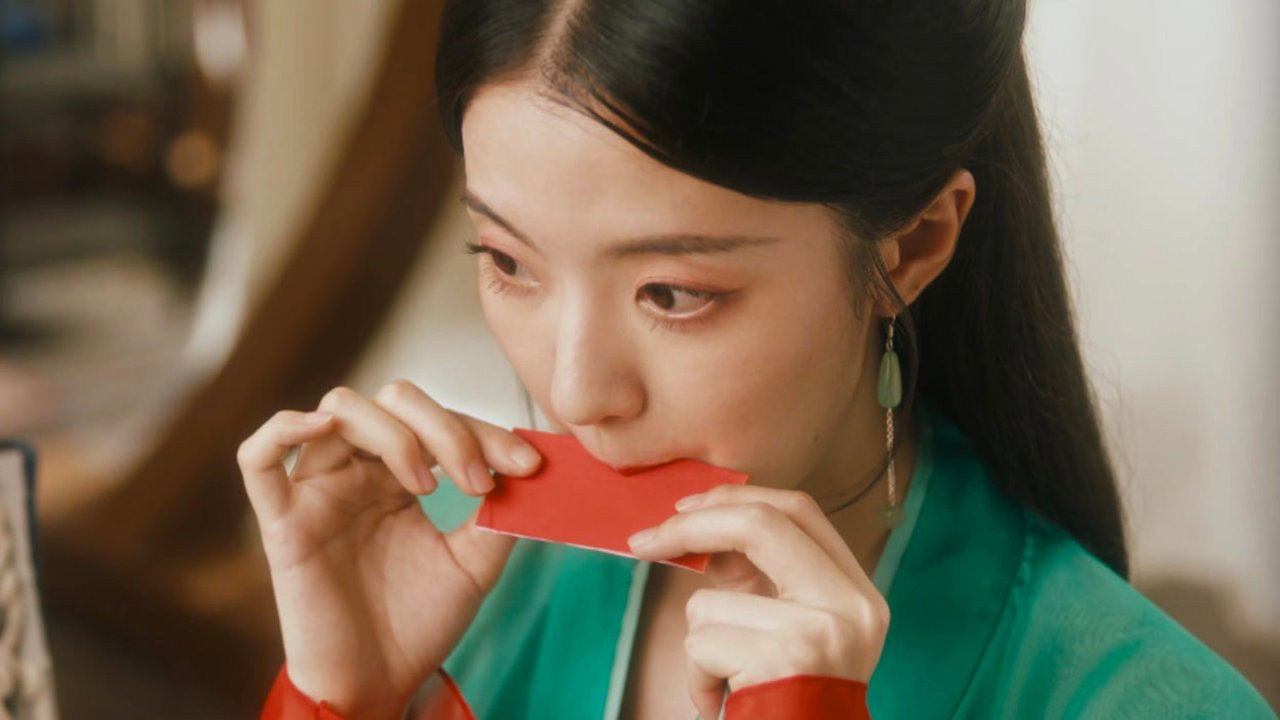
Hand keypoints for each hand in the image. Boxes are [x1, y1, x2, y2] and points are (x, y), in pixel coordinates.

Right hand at [238, 381, 541, 719]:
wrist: (382, 684)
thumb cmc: (420, 623)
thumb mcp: (476, 562)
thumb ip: (498, 512)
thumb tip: (528, 466)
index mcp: (399, 474)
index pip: (439, 420)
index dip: (485, 432)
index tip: (529, 465)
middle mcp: (357, 472)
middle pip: (392, 400)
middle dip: (445, 429)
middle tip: (478, 482)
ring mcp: (318, 492)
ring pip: (340, 410)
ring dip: (396, 435)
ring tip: (428, 486)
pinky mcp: (283, 524)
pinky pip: (257, 459)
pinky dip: (283, 429)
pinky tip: (320, 428)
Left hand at [625, 484, 889, 719]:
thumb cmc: (789, 703)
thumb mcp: (788, 632)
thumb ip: (757, 581)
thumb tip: (698, 531)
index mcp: (856, 593)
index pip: (801, 511)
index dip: (738, 498)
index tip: (687, 506)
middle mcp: (850, 606)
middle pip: (760, 524)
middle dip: (691, 528)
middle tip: (645, 541)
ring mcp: (820, 630)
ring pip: (711, 601)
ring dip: (700, 644)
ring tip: (727, 682)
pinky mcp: (782, 660)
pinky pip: (701, 646)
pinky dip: (698, 678)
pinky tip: (723, 703)